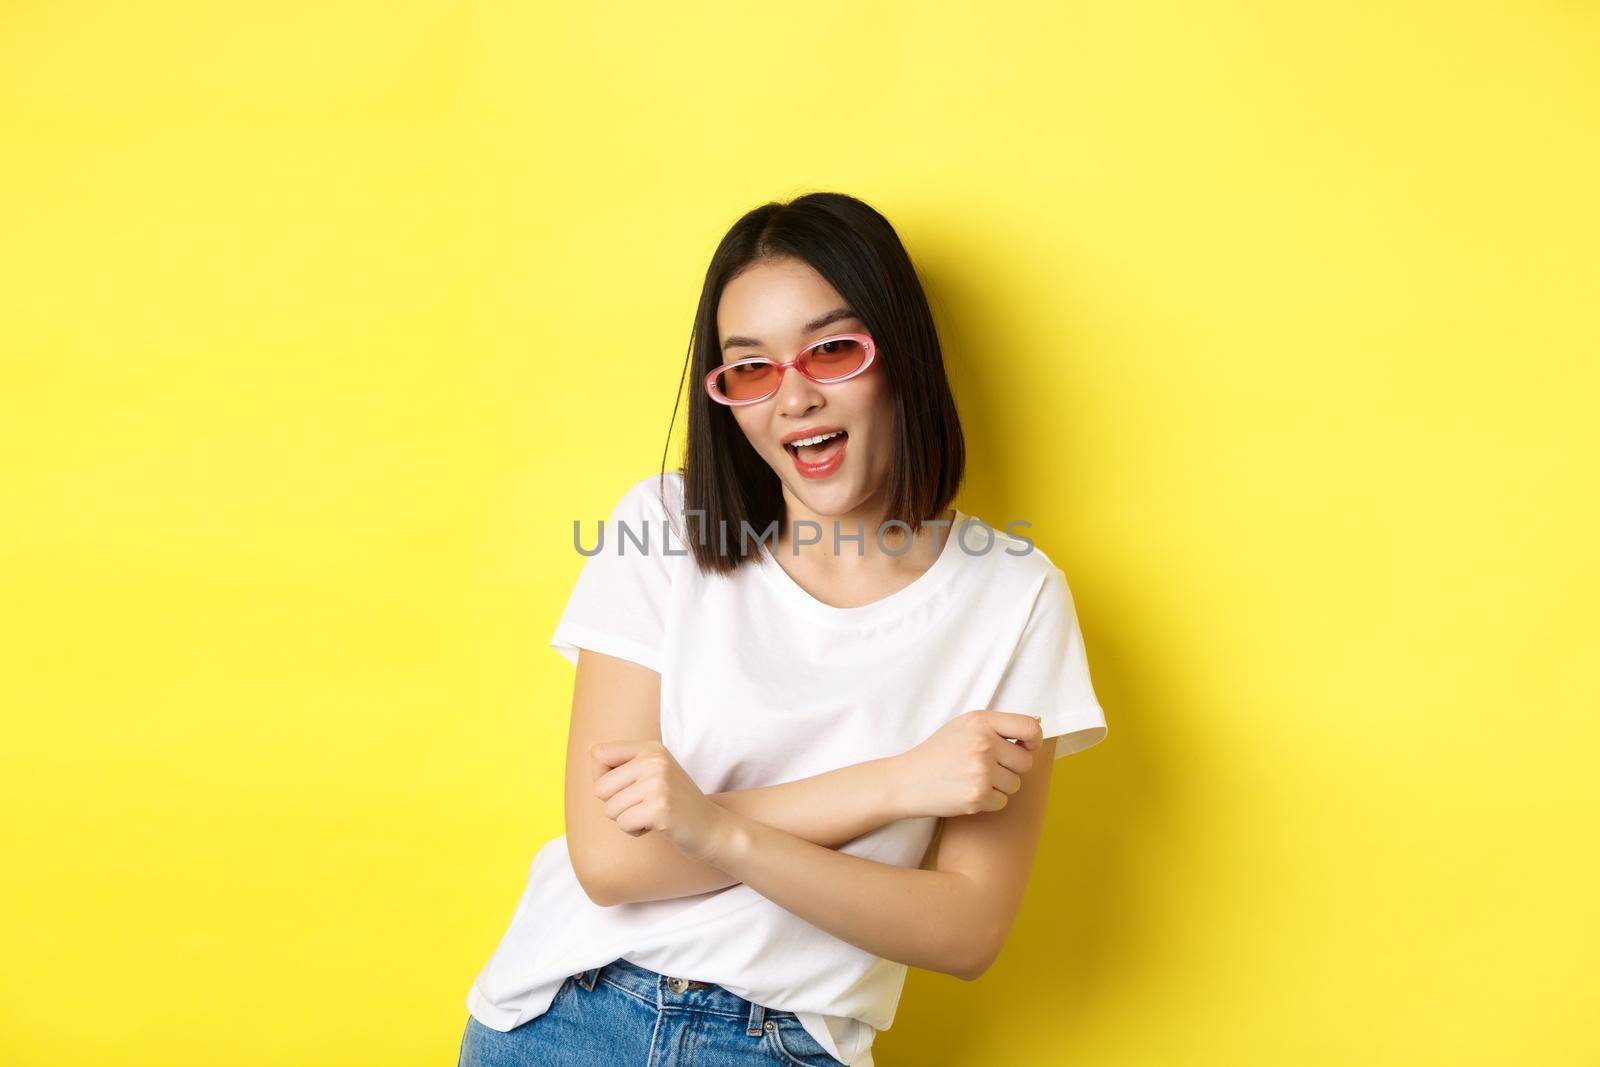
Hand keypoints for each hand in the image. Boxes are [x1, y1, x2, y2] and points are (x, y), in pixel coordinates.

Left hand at [590, 739, 730, 861]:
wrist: (711, 826)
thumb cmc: (673, 803)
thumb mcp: (651, 773)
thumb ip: (621, 763)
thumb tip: (590, 749)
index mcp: (650, 748)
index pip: (599, 753)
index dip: (603, 777)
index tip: (628, 786)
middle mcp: (654, 760)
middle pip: (600, 788)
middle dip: (616, 804)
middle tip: (644, 805)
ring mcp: (658, 783)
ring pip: (610, 809)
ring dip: (627, 819)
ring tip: (652, 814)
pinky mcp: (660, 808)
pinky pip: (623, 824)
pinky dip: (635, 831)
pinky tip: (656, 825)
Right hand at [891, 711, 1043, 817]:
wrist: (906, 781)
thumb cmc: (937, 753)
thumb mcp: (963, 727)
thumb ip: (997, 725)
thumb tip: (1038, 724)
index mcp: (981, 721)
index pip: (1030, 727)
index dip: (1034, 740)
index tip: (1027, 747)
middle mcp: (983, 743)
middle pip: (1026, 761)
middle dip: (1012, 768)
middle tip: (987, 768)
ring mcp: (981, 770)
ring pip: (1015, 784)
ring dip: (1000, 787)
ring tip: (973, 780)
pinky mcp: (977, 796)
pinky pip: (1003, 802)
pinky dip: (989, 802)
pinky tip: (967, 793)